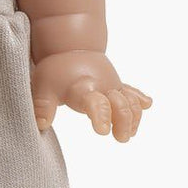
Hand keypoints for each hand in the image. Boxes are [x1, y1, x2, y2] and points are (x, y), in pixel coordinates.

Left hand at [30, 51, 151, 141]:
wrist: (69, 49)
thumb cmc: (55, 73)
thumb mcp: (42, 87)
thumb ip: (42, 106)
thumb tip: (41, 124)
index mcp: (84, 89)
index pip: (96, 103)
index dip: (101, 116)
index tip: (102, 131)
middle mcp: (102, 88)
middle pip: (121, 105)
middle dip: (124, 121)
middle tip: (121, 138)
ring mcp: (112, 86)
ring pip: (131, 101)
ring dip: (134, 117)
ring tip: (128, 133)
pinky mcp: (117, 86)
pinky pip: (132, 92)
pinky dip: (140, 99)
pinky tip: (147, 104)